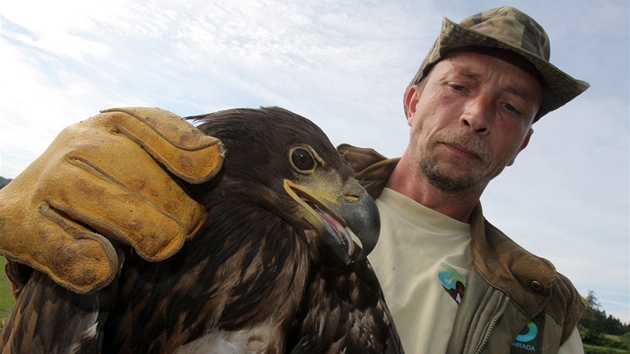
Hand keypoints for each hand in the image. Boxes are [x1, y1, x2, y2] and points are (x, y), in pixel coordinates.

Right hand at [0, 107, 223, 292]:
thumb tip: (214, 156)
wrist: (25, 208)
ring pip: (113, 209)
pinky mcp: (19, 225)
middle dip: (178, 207)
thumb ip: (171, 151)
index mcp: (105, 124)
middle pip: (141, 175)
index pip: (149, 125)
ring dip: (148, 232)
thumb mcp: (130, 156)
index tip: (210, 170)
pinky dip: (94, 264)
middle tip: (191, 226)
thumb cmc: (101, 183)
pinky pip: (69, 251)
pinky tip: (109, 266)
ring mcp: (46, 182)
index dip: (183, 149)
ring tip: (164, 246)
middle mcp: (74, 145)